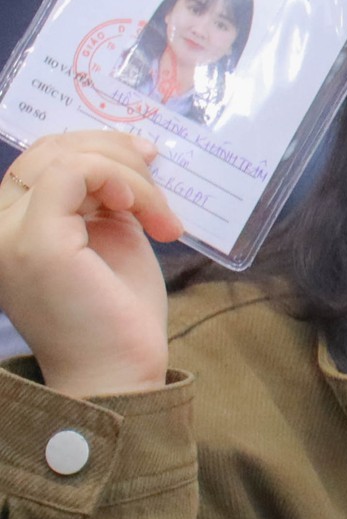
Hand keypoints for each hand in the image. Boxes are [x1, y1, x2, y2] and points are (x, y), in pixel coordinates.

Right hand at [0, 131, 182, 397]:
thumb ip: (104, 199)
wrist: (118, 371)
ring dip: (127, 171)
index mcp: (14, 226)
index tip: (147, 160)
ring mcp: (10, 235)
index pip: (43, 159)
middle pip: (49, 149)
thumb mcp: (110, 238)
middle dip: (113, 149)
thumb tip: (129, 151)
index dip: (96, 147)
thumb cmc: (118, 313)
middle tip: (157, 173)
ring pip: (63, 156)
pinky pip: (72, 173)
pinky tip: (140, 209)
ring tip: (159, 213)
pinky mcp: (36, 242)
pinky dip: (118, 178)